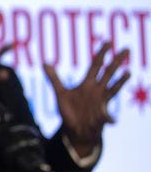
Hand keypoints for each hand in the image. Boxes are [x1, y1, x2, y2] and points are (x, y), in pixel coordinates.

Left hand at [43, 42, 129, 157]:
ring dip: (120, 81)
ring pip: (113, 88)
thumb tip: (44, 63)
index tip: (108, 41)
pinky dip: (110, 119)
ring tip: (128, 72)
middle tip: (126, 48)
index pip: (96, 66)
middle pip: (108, 73)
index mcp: (87, 84)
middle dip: (116, 61)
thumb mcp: (60, 93)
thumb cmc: (69, 111)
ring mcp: (101, 102)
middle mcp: (97, 91)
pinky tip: (112, 121)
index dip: (101, 54)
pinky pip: (107, 117)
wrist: (75, 129)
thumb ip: (54, 78)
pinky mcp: (101, 116)